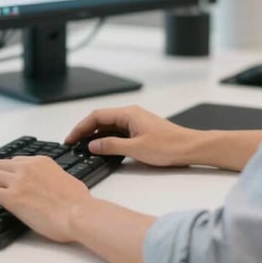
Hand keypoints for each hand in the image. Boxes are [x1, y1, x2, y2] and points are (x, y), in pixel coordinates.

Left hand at [0, 156, 90, 241]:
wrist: (79, 213)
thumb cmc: (78, 204)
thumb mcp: (65, 180)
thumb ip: (52, 179)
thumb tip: (49, 187)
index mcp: (41, 161)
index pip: (14, 161)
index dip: (2, 171)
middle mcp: (28, 167)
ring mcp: (19, 180)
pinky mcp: (12, 197)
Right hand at [65, 105, 200, 166]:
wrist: (190, 148)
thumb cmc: (169, 146)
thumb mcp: (135, 149)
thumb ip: (111, 146)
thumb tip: (93, 145)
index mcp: (128, 113)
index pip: (97, 116)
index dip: (81, 127)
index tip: (71, 138)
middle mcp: (131, 114)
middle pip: (101, 119)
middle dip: (85, 131)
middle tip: (72, 143)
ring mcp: (135, 122)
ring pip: (109, 126)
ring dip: (95, 135)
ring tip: (83, 147)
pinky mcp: (140, 130)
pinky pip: (118, 132)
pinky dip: (107, 139)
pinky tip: (102, 148)